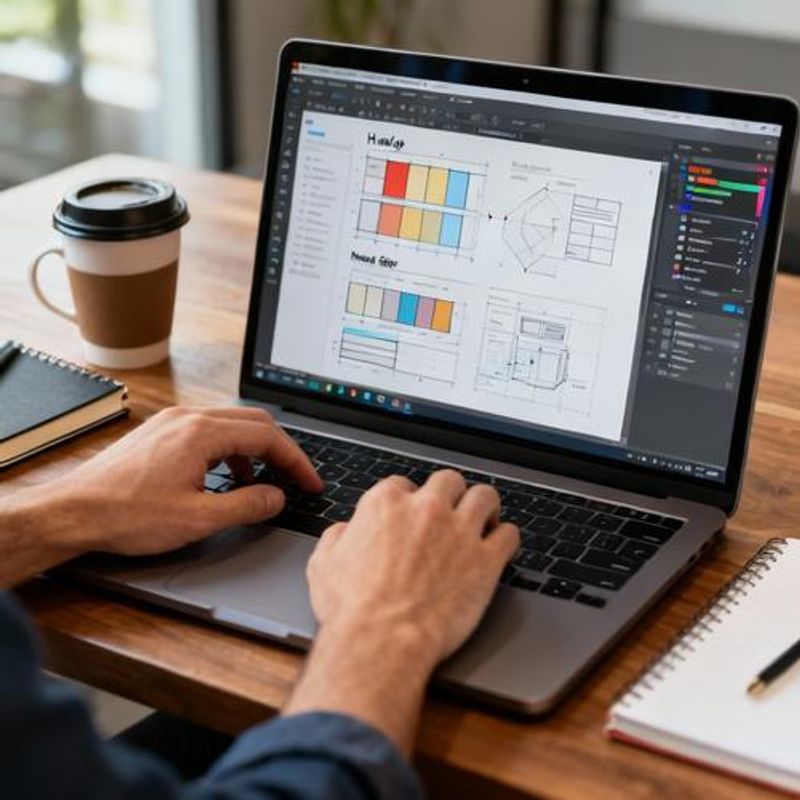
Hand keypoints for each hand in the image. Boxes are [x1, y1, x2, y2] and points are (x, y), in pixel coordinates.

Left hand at [38, 406, 321, 557]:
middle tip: (296, 479)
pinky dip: (229, 452)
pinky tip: (227, 478)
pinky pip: (209, 432)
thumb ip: (246, 506)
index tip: (310, 482)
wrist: (72, 512)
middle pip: (254, 423)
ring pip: (231, 426)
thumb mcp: (197, 519)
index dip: (297, 461)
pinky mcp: (160, 432)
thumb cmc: (126, 515)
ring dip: (255, 451)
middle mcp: (188, 418)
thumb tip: (277, 497)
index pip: (268, 436)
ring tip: (263, 484)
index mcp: (202, 433)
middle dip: (281, 451)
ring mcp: (172, 422)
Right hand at [308, 470, 519, 662]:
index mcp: (386, 504)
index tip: (412, 515)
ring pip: (485, 496)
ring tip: (484, 520)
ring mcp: (459, 532)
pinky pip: (509, 534)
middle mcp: (426, 509)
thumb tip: (345, 532)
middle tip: (451, 512)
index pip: (403, 485)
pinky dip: (506, 537)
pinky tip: (501, 546)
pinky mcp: (486, 561)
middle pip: (448, 481)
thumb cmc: (351, 609)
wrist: (381, 642)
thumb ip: (337, 538)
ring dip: (484, 506)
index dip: (409, 501)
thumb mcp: (323, 565)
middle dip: (450, 494)